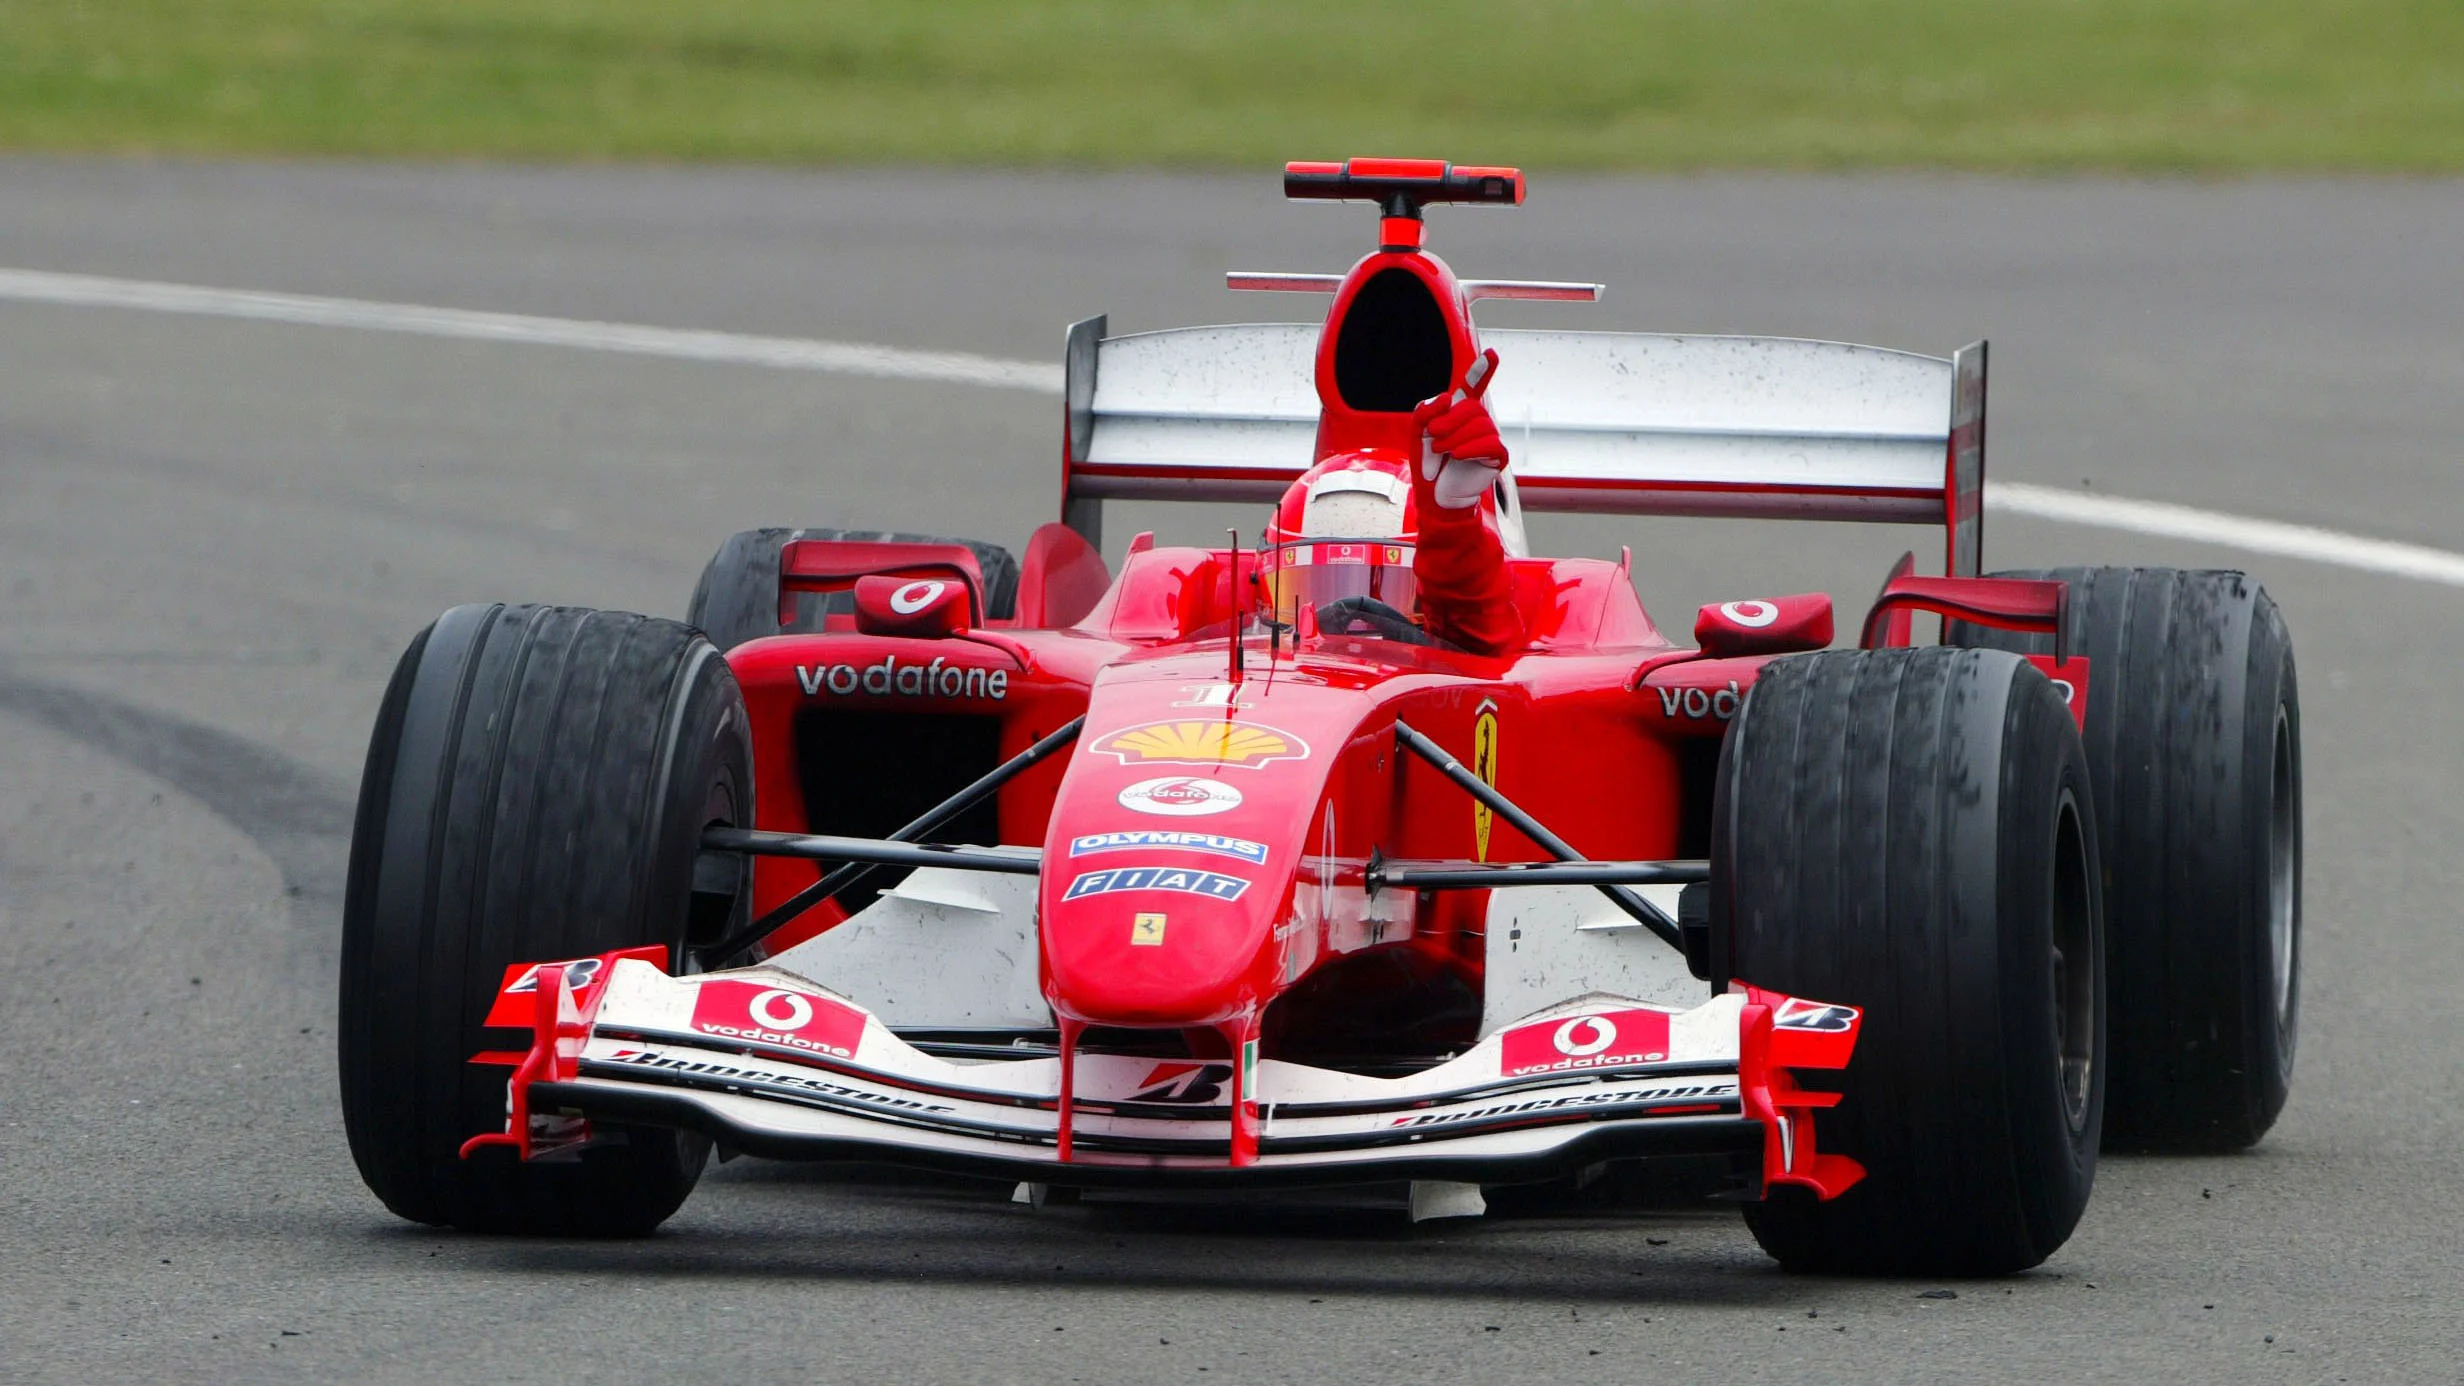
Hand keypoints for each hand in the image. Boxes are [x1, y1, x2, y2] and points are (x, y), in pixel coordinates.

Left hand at [1413, 349, 1505, 508]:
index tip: (1491, 354)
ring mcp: (1489, 438)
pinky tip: (1458, 456)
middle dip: (1449, 420)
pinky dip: (1471, 448)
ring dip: (1455, 438)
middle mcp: (1478, 422)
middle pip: (1472, 407)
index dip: (1481, 371)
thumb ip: (1424, 412)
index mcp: (1459, 412)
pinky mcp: (1497, 457)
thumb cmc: (1428, 464)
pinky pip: (1490, 444)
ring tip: (1442, 452)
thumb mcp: (1417, 434)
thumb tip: (1447, 399)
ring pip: (1480, 426)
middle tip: (1434, 436)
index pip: (1473, 387)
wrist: (1435, 495)